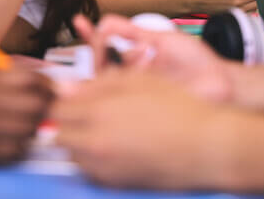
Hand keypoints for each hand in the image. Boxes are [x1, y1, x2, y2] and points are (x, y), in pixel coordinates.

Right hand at [0, 68, 52, 163]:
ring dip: (37, 124)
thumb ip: (4, 75)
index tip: (50, 84)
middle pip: (37, 104)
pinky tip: (18, 138)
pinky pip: (18, 151)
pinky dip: (23, 145)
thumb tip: (39, 73)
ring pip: (31, 129)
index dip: (46, 80)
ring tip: (33, 120)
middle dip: (48, 103)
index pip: (30, 78)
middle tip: (49, 103)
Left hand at [54, 70, 221, 189]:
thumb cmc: (179, 108)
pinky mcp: (114, 183)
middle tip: (84, 113)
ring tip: (102, 129)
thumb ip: (99, 82)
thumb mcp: (140, 81)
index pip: (56, 108)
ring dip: (77, 141)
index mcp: (100, 112)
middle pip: (57, 133)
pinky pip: (88, 170)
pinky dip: (92, 158)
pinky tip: (114, 146)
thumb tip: (67, 87)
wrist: (206, 146)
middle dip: (66, 122)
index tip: (71, 97)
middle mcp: (95, 143)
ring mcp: (103, 167)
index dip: (63, 100)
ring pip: (71, 154)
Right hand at [73, 14, 232, 101]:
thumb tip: (105, 20)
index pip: (105, 51)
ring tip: (146, 50)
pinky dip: (135, 68)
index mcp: (135, 63)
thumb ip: (132, 31)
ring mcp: (138, 92)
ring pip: (112, 77)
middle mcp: (133, 79)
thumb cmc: (195, 61)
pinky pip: (126, 89)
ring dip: (126, 57)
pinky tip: (147, 56)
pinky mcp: (146, 104)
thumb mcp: (160, 39)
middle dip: (101, 47)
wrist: (220, 80)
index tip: (79, 21)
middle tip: (106, 36)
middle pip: (102, 66)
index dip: (90, 37)